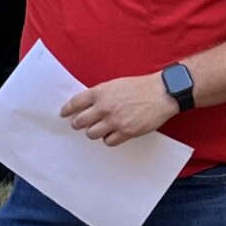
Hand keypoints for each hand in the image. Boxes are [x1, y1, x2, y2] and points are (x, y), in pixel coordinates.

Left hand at [61, 72, 179, 145]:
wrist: (162, 93)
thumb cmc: (140, 87)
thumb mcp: (116, 84)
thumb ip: (101, 94)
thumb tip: (88, 105)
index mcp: (101, 92)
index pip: (76, 103)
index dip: (67, 110)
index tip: (64, 114)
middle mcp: (105, 107)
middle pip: (80, 122)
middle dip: (78, 124)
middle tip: (79, 124)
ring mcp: (114, 121)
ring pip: (91, 134)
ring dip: (94, 132)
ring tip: (100, 129)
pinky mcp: (125, 132)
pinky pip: (108, 141)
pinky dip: (109, 139)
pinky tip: (114, 133)